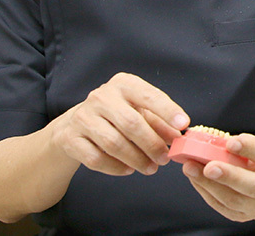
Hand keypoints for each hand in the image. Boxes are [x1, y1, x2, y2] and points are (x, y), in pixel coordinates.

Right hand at [50, 72, 189, 176]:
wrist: (74, 126)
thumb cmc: (115, 116)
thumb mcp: (138, 112)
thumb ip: (159, 122)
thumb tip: (178, 136)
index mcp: (122, 84)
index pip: (148, 95)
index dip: (167, 110)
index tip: (183, 125)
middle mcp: (101, 97)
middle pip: (131, 123)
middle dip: (152, 144)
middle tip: (164, 159)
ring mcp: (83, 117)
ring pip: (114, 143)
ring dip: (136, 159)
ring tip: (151, 168)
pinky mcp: (70, 138)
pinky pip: (96, 158)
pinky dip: (116, 167)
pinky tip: (128, 170)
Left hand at [181, 133, 254, 221]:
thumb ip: (249, 146)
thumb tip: (221, 141)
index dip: (251, 149)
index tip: (231, 142)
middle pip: (253, 186)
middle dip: (229, 176)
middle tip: (209, 166)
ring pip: (234, 201)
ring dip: (209, 185)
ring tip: (192, 169)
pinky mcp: (244, 216)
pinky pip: (223, 207)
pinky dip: (206, 192)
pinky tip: (195, 179)